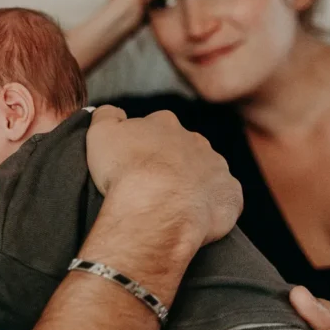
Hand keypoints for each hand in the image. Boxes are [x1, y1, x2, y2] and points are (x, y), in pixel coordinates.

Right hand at [86, 105, 241, 245]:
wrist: (156, 207)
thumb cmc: (126, 171)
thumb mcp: (100, 133)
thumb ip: (106, 115)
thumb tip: (112, 112)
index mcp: (165, 123)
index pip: (155, 126)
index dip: (143, 145)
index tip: (133, 162)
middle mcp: (195, 140)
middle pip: (182, 148)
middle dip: (170, 162)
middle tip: (150, 185)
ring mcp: (216, 167)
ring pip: (205, 172)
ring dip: (192, 183)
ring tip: (171, 204)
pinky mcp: (229, 195)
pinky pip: (222, 199)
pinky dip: (210, 206)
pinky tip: (192, 217)